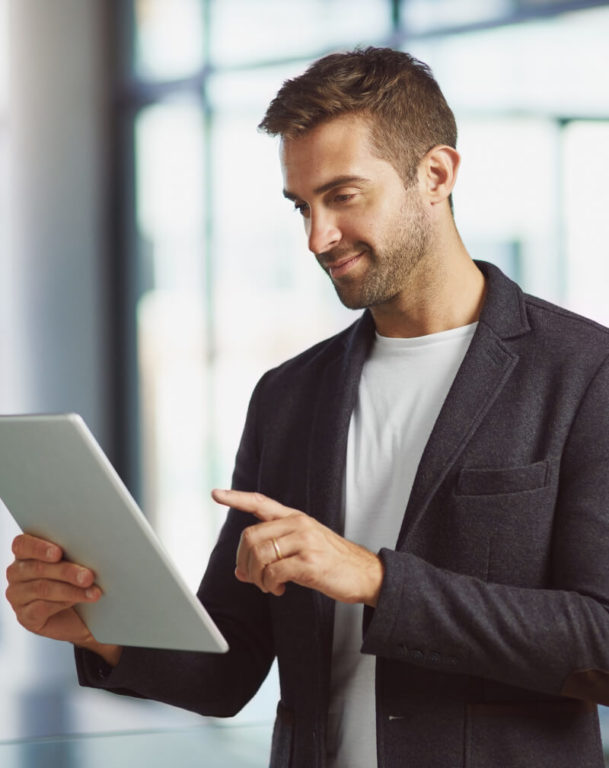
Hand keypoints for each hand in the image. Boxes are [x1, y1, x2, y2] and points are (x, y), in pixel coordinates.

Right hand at [5, 534, 121, 665]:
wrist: (83, 615)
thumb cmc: (78, 580)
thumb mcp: (76, 561)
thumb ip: (74, 551)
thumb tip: (91, 546)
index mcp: (25, 553)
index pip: (22, 544)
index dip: (39, 547)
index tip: (59, 553)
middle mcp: (17, 573)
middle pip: (38, 568)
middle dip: (67, 571)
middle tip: (89, 576)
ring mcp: (18, 596)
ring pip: (42, 588)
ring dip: (71, 590)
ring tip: (93, 592)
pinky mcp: (25, 617)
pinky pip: (41, 609)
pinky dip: (62, 604)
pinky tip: (76, 602)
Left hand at [212, 489, 383, 606]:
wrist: (366, 574)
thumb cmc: (332, 562)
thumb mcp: (302, 549)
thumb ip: (273, 553)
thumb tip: (240, 571)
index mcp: (295, 518)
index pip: (260, 502)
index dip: (236, 498)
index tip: (215, 494)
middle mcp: (298, 524)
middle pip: (251, 536)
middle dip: (244, 561)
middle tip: (252, 578)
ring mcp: (305, 542)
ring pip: (259, 555)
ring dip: (257, 578)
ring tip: (269, 586)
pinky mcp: (309, 563)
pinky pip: (273, 573)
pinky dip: (270, 586)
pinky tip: (280, 590)